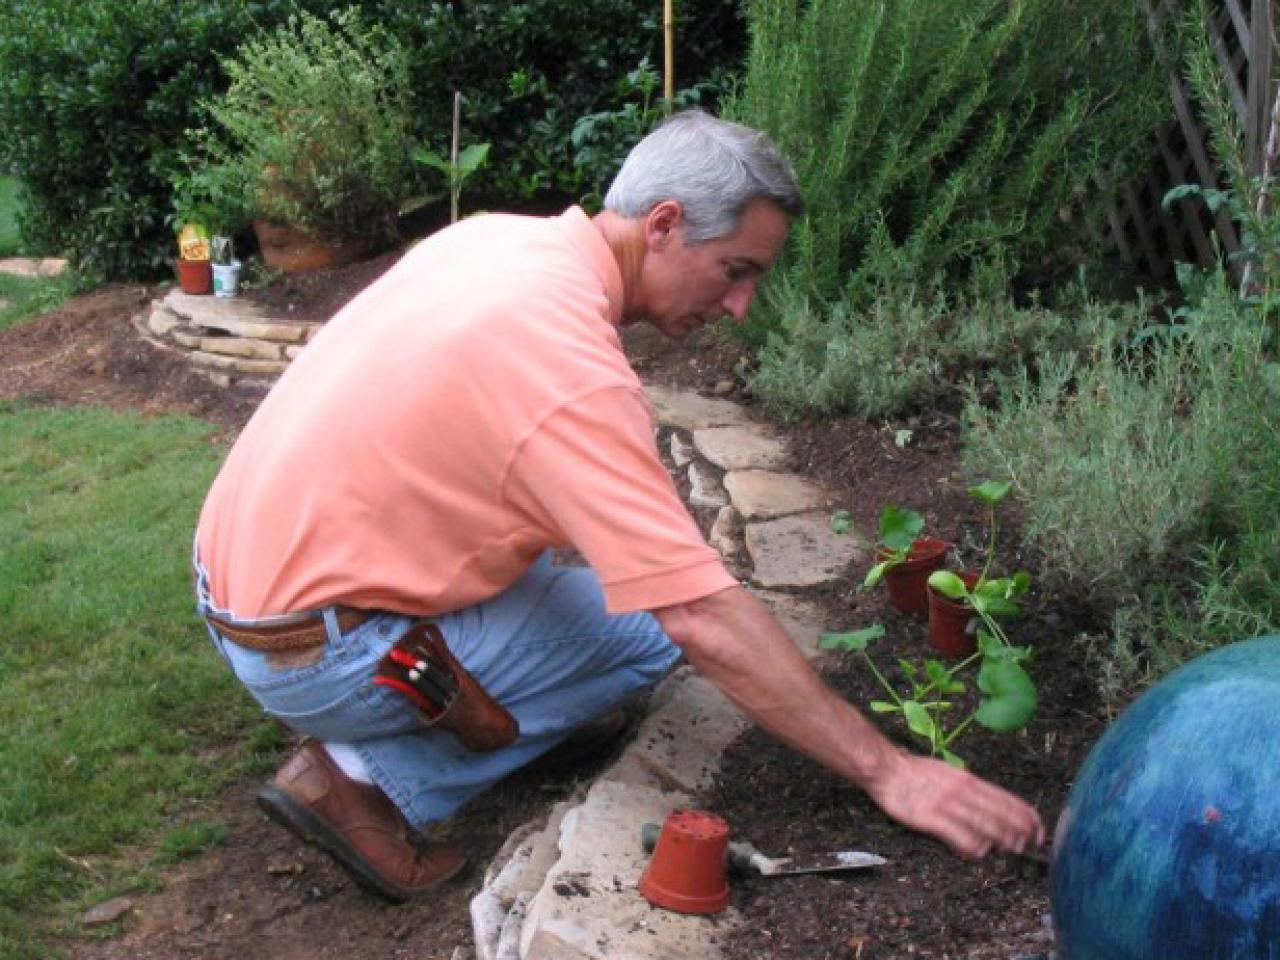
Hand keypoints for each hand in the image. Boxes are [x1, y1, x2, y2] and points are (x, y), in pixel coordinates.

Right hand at [866, 749, 1045, 858]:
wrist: (887, 769)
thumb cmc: (917, 773)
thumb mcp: (950, 774)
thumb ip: (970, 790)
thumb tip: (992, 808)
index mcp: (968, 779)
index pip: (1004, 798)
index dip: (1024, 814)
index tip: (1038, 828)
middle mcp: (961, 790)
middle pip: (998, 811)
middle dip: (1019, 828)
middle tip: (1032, 843)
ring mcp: (946, 803)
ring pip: (982, 822)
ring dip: (1002, 837)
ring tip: (1015, 848)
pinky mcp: (930, 817)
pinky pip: (956, 833)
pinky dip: (972, 844)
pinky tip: (981, 852)